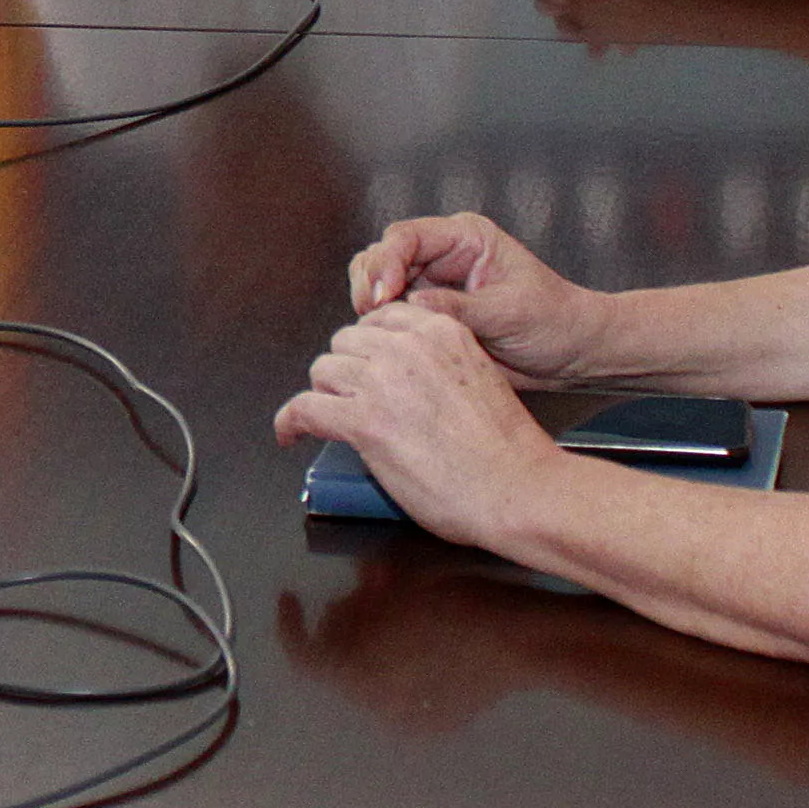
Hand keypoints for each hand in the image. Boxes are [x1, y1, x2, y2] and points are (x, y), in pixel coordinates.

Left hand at [273, 304, 565, 547]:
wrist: (518, 488)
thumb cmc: (507, 450)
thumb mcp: (478, 377)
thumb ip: (437, 365)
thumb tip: (401, 380)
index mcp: (442, 331)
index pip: (380, 319)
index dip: (368, 346)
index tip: (365, 365)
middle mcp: (408, 347)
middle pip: (346, 342)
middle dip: (346, 370)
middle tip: (351, 399)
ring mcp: (383, 382)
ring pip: (324, 370)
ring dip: (325, 395)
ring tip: (330, 419)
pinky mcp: (364, 421)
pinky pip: (305, 408)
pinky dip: (290, 421)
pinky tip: (289, 433)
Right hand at [341, 210, 608, 385]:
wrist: (570, 354)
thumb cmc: (554, 322)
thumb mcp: (509, 312)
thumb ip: (460, 308)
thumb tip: (414, 304)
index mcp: (465, 238)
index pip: (408, 236)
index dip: (387, 262)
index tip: (384, 295)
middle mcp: (443, 255)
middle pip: (382, 255)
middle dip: (371, 283)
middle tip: (371, 315)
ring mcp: (431, 284)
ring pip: (378, 282)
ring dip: (372, 304)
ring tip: (377, 329)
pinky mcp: (428, 313)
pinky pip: (390, 314)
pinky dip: (380, 326)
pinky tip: (385, 341)